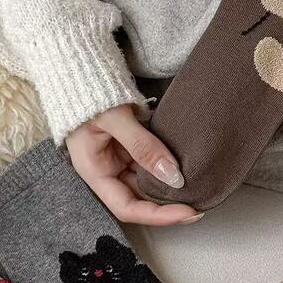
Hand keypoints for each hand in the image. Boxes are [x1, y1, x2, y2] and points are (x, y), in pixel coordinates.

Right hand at [66, 104, 201, 225]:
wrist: (81, 67)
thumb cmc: (88, 91)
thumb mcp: (114, 117)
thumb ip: (143, 146)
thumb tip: (174, 176)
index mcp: (94, 172)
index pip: (127, 207)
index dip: (158, 216)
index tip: (188, 212)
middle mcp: (107, 171)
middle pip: (140, 200)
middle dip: (169, 205)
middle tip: (201, 203)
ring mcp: (119, 160)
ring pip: (149, 183)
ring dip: (172, 188)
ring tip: (199, 187)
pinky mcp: (131, 148)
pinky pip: (152, 164)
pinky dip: (169, 168)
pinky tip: (188, 168)